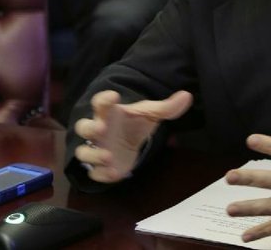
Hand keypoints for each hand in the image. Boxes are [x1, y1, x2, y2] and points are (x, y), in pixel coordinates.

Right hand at [73, 90, 192, 182]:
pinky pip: (93, 172)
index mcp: (109, 112)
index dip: (104, 99)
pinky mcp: (100, 166)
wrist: (128, 140)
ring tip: (109, 157)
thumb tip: (187, 96)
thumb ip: (166, 107)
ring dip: (93, 155)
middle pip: (83, 126)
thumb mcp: (150, 113)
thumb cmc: (134, 123)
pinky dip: (101, 174)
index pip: (100, 102)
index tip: (114, 96)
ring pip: (83, 152)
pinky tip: (114, 173)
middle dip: (90, 128)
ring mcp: (96, 148)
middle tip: (102, 129)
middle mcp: (98, 129)